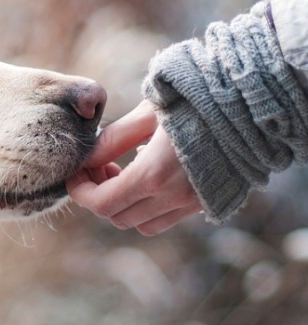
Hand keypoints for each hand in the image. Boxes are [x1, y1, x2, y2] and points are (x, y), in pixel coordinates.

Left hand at [66, 101, 201, 234]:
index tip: (75, 172)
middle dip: (98, 195)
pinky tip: (149, 175)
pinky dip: (148, 207)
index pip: (101, 203)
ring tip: (122, 171)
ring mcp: (192, 203)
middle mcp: (173, 197)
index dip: (80, 191)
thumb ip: (113, 139)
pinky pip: (166, 219)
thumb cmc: (195, 100)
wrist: (249, 104)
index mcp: (154, 174)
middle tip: (98, 166)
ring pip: (141, 224)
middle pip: (117, 217)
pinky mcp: (206, 202)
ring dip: (123, 204)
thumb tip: (86, 158)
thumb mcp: (147, 113)